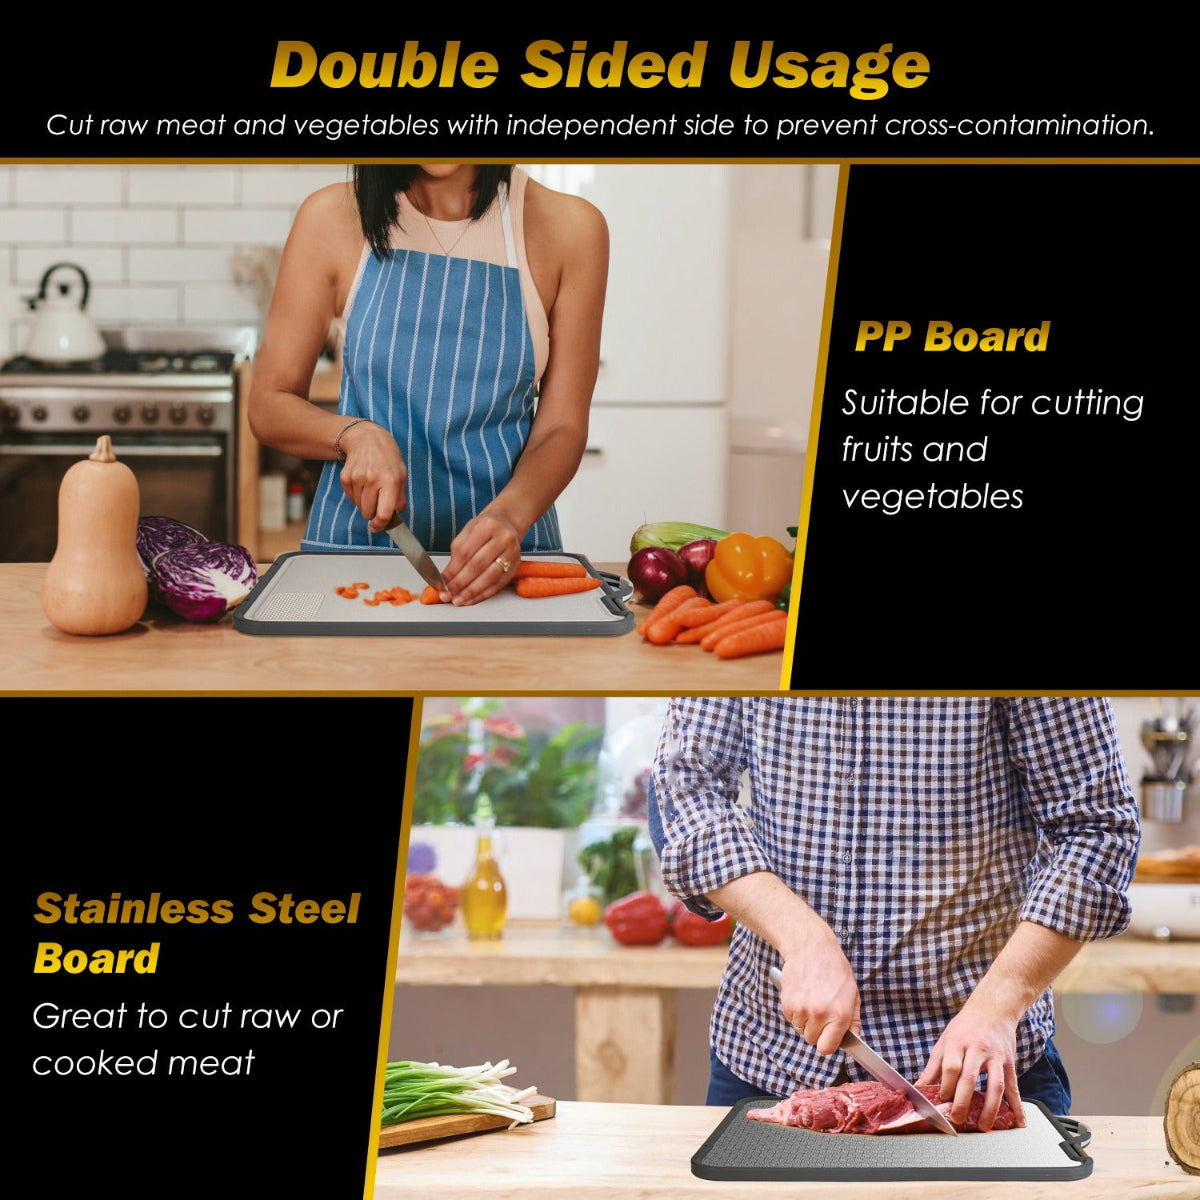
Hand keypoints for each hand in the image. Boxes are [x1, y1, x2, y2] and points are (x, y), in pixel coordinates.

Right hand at [337, 422, 406, 533]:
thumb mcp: (401, 475)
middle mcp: (373, 480)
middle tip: (378, 502)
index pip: (384, 513)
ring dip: (366, 504)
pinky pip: (351, 498)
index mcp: (391, 481)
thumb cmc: (388, 459)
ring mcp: (357, 478)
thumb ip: (400, 499)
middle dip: (373, 513)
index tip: (378, 527)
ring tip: (372, 488)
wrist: (366, 439)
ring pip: (359, 507)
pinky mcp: (345, 478)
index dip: (381, 525)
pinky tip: (363, 483)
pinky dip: (357, 496)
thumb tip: (395, 519)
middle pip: (369, 513)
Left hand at [439, 511, 523, 605]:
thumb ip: (457, 554)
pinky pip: (498, 585)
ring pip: (490, 577)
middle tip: (447, 594)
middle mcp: (503, 538)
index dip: (452, 570)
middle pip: (478, 566)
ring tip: (458, 600)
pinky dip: (483, 594)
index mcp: (487, 526)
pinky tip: (471, 599)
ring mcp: (512, 553)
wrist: (507, 523)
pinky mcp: (516, 566)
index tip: (442, 581)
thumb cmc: (485, 528)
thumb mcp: (467, 532)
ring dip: (472, 592)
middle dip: (460, 584)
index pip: (465, 552)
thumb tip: (447, 577)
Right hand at [779, 932, 860, 1055]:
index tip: (827, 1036)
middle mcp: (820, 1014)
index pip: (827, 1048)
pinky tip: (801, 996)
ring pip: (799, 1028)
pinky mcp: (788, 1002)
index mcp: (840, 1015)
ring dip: (804, 1020)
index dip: (827, 1043)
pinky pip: (790, 1017)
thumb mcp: (852, 992)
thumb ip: (853, 1018)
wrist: (811, 947)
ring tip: (810, 1001)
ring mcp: (802, 1009)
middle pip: (812, 1040)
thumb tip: (853, 1036)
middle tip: (819, 1013)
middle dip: (815, 1030)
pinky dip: (794, 1011)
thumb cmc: (834, 968)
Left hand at [915, 1000, 1026, 1129]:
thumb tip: (918, 1089)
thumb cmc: (964, 1027)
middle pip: (970, 1077)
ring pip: (995, 1085)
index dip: (946, 1085)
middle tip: (958, 1120)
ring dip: (990, 1108)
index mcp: (957, 1043)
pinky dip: (1018, 1106)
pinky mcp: (1009, 1063)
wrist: (992, 1009)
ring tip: (984, 1126)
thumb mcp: (945, 1041)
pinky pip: (1014, 1087)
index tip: (942, 1102)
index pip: (951, 1066)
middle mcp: (977, 1049)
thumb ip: (933, 1067)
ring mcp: (996, 1056)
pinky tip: (1019, 1122)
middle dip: (963, 1101)